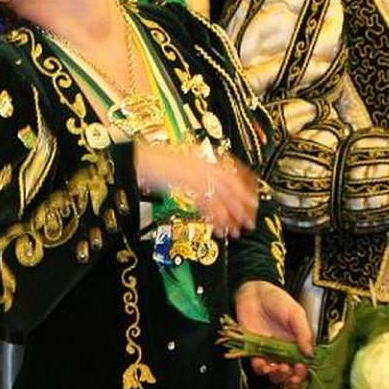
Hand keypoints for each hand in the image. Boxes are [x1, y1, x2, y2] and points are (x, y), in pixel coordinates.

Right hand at [136, 143, 258, 238]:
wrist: (136, 159)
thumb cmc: (153, 162)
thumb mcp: (180, 165)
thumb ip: (198, 174)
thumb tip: (210, 191)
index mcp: (203, 157)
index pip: (233, 172)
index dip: (246, 187)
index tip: (253, 200)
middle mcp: (202, 163)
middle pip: (231, 187)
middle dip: (243, 206)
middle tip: (250, 220)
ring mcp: (194, 172)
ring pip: (221, 197)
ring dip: (231, 216)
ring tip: (236, 231)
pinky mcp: (185, 182)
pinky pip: (205, 204)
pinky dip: (214, 219)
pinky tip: (219, 229)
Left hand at [234, 280, 311, 386]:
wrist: (254, 293)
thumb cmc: (277, 300)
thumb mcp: (295, 313)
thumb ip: (304, 332)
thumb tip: (311, 354)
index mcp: (298, 344)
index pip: (304, 364)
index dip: (305, 372)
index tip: (303, 368)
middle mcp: (285, 352)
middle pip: (291, 374)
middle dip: (293, 379)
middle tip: (293, 372)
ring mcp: (269, 353)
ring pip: (276, 374)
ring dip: (279, 376)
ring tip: (281, 368)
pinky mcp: (254, 352)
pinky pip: (259, 367)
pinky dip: (262, 370)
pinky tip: (265, 367)